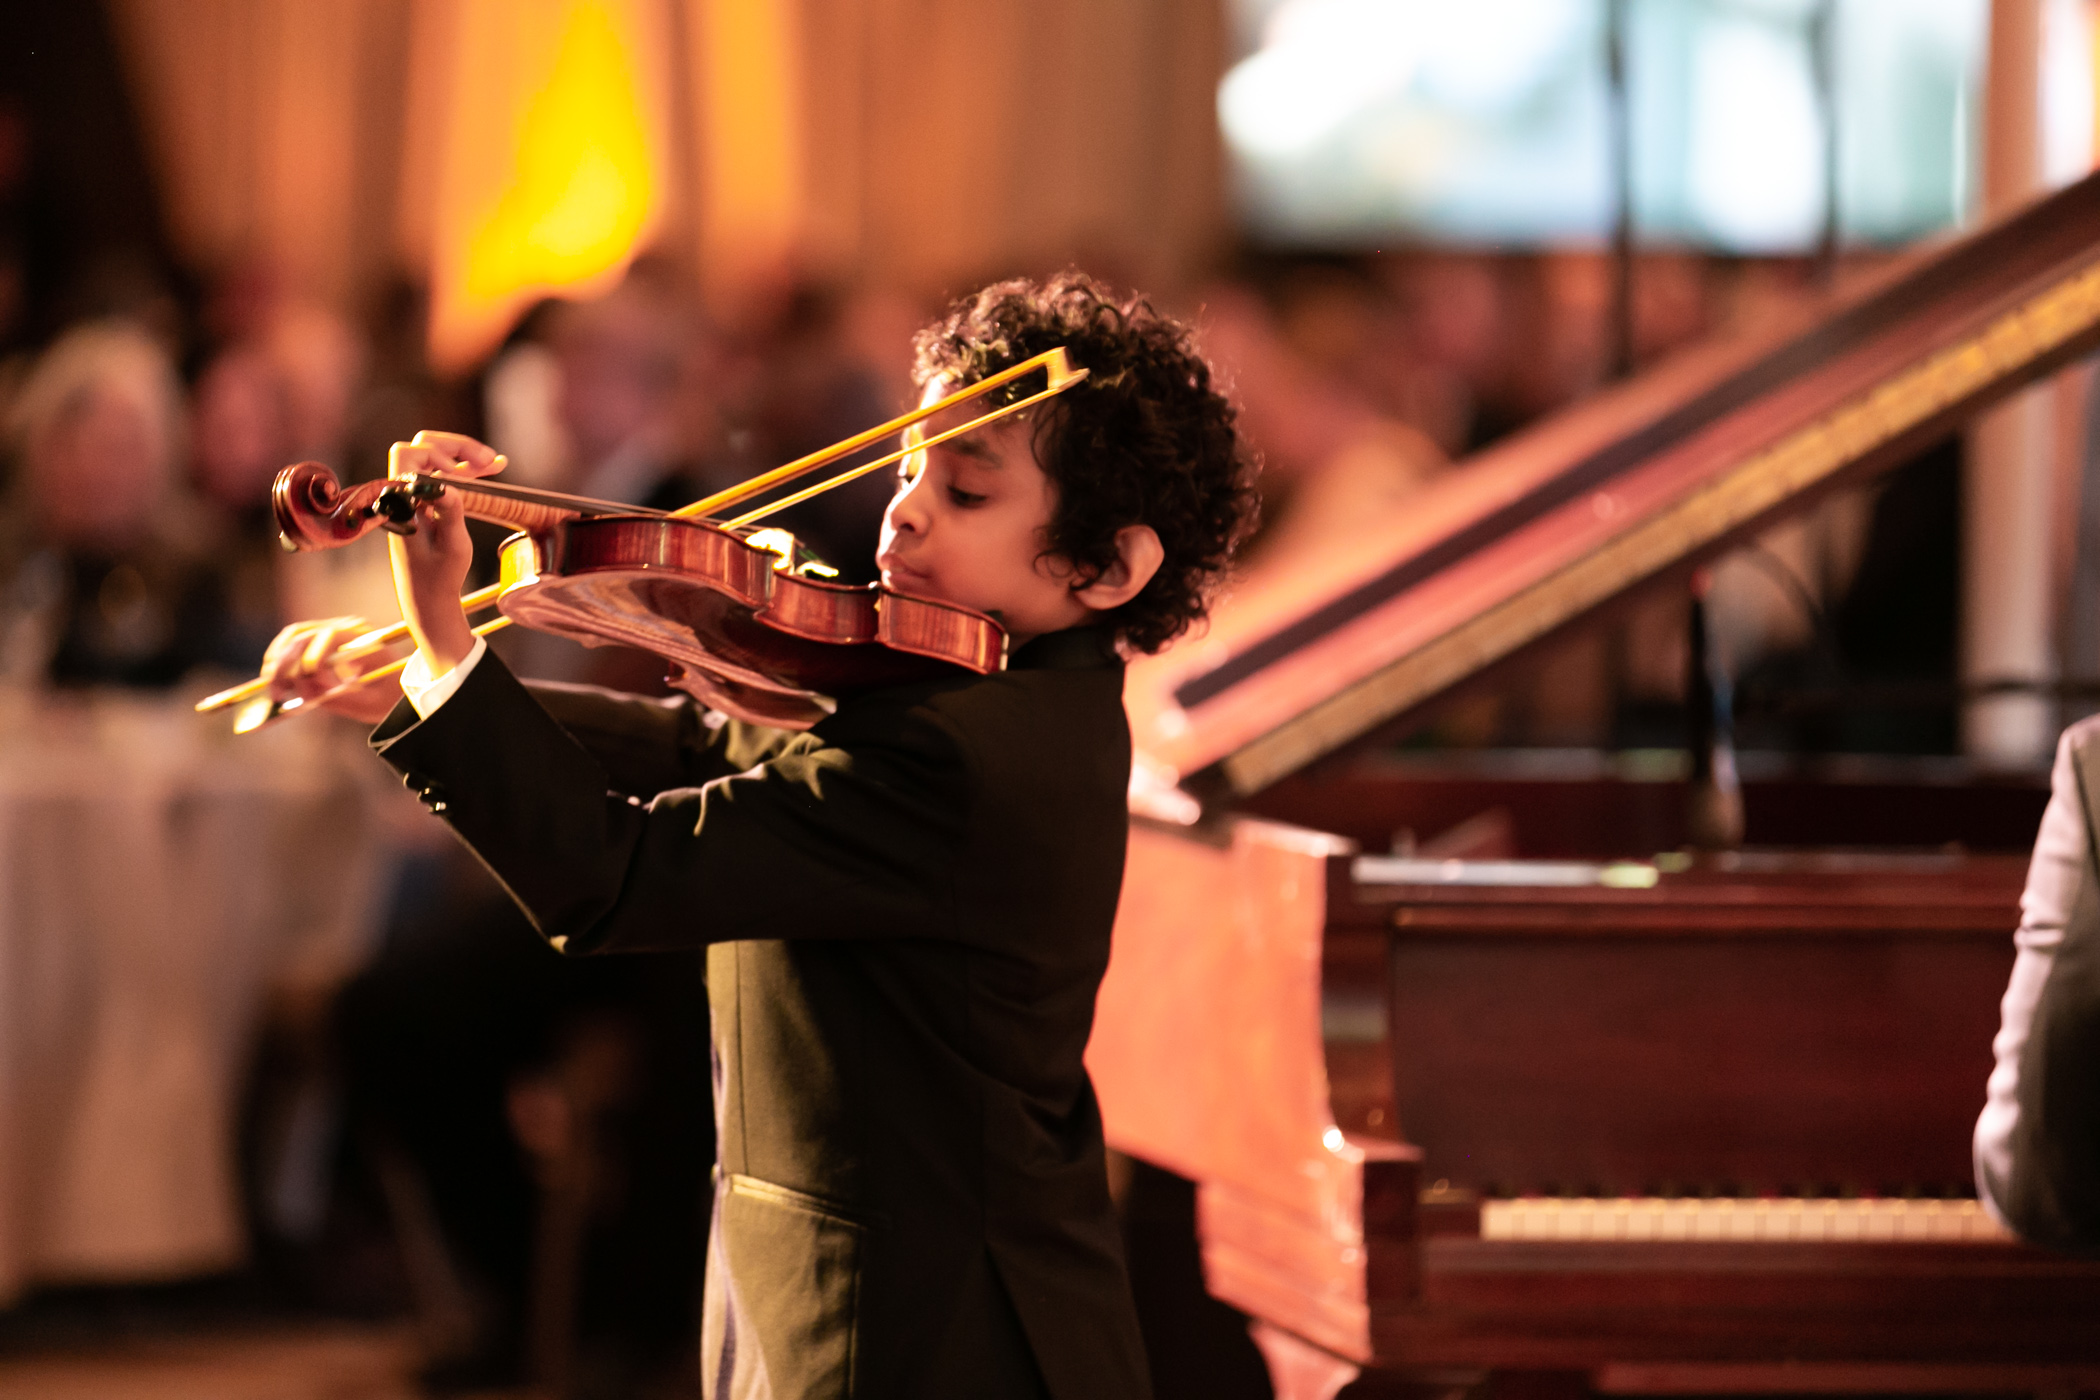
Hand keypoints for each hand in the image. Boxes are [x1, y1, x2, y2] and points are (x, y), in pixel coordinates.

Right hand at [260, 616, 403, 724]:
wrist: (402, 685)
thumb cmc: (392, 694)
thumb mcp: (373, 703)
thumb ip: (342, 699)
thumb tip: (306, 694)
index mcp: (363, 639)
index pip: (328, 636)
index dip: (312, 659)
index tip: (308, 687)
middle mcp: (345, 629)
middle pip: (303, 636)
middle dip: (286, 665)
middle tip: (278, 693)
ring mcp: (331, 632)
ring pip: (293, 637)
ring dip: (278, 662)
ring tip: (275, 689)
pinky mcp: (321, 642)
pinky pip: (293, 644)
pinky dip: (281, 660)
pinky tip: (276, 681)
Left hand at [386, 431, 505, 675]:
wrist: (428, 597)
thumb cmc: (439, 576)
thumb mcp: (452, 547)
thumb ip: (449, 513)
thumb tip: (448, 484)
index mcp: (402, 501)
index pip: (409, 455)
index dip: (436, 454)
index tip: (461, 472)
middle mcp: (404, 493)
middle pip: (423, 447)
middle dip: (456, 448)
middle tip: (488, 461)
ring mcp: (415, 496)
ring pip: (436, 457)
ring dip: (464, 455)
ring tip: (494, 463)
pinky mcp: (427, 502)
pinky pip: (444, 475)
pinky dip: (466, 469)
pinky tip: (491, 467)